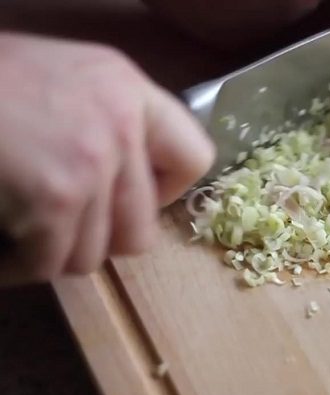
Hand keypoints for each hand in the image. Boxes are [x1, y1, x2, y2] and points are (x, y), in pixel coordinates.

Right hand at [0, 33, 213, 281]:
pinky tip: (5, 243)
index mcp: (130, 89)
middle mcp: (122, 123)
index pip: (195, 159)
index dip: (164, 190)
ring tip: (26, 228)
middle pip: (142, 228)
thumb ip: (114, 122)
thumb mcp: (70, 80)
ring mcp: (92, 161)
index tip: (132, 194)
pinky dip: (21, 264)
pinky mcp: (56, 196)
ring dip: (55, 252)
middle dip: (100, 237)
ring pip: (95, 253)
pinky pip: (51, 263)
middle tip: (66, 223)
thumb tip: (136, 181)